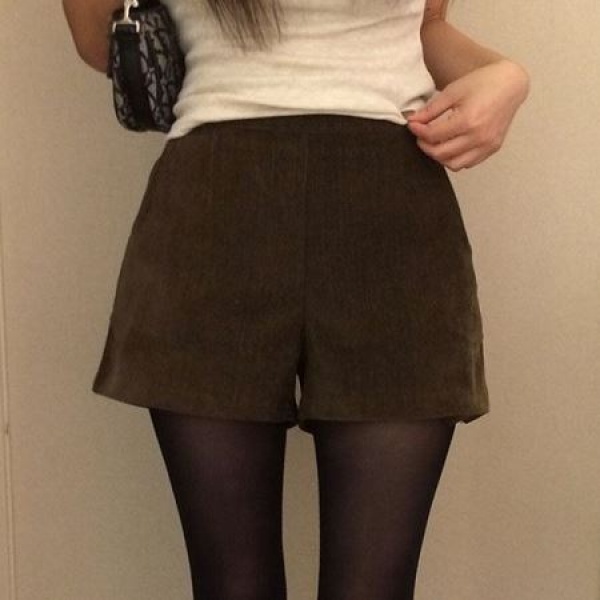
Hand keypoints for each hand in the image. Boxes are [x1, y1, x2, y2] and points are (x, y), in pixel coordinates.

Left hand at [406, 59, 529, 170]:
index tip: (413, 125)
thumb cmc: (483, 83)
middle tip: (421, 135)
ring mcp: (487, 145)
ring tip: (435, 142)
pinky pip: (468, 163)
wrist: (510, 84)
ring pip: (453, 164)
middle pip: (440, 153)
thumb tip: (413, 121)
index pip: (433, 136)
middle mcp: (479, 137)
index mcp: (468, 120)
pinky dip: (455, 159)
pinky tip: (451, 145)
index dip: (418, 131)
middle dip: (425, 145)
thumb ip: (431, 109)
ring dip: (439, 156)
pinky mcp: (492, 149)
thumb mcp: (452, 91)